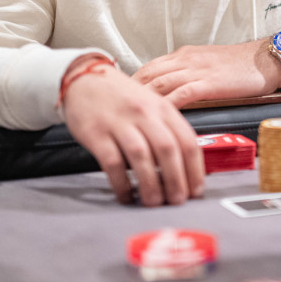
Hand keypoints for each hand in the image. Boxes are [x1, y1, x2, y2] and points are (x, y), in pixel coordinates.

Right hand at [60, 61, 204, 206]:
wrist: (85, 79)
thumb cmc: (122, 98)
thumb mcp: (152, 105)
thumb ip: (168, 130)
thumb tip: (184, 168)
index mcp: (163, 108)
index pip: (187, 141)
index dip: (195, 170)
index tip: (195, 190)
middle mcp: (144, 113)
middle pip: (168, 150)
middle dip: (176, 181)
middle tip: (177, 201)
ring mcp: (120, 123)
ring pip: (142, 157)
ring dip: (151, 185)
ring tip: (153, 202)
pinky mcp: (97, 133)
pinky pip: (113, 163)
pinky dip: (122, 183)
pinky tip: (126, 195)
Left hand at [133, 39, 280, 108]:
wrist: (267, 59)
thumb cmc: (241, 65)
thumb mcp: (208, 64)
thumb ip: (188, 74)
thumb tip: (170, 91)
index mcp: (185, 55)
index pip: (149, 67)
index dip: (131, 83)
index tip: (119, 97)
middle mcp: (187, 59)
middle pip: (148, 74)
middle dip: (129, 93)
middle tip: (116, 110)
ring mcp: (197, 70)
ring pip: (160, 83)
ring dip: (143, 101)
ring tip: (129, 118)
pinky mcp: (210, 82)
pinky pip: (182, 93)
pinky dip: (167, 104)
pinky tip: (157, 117)